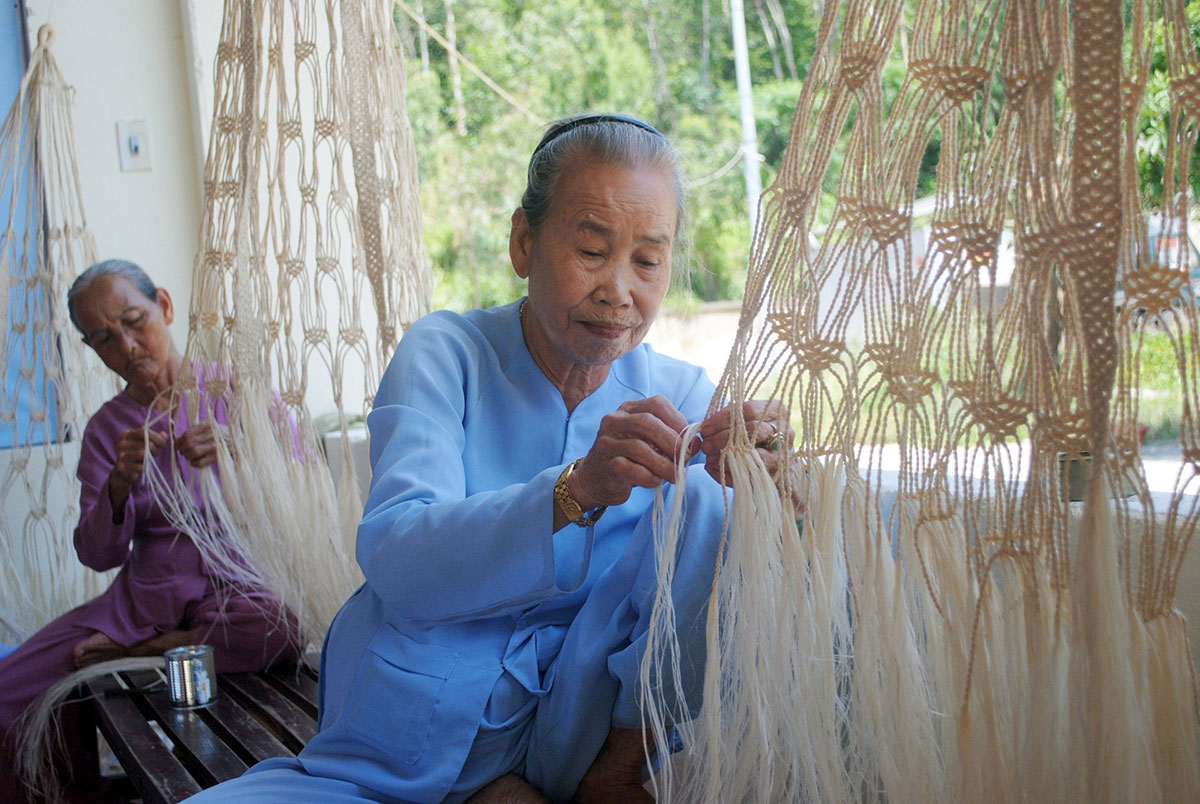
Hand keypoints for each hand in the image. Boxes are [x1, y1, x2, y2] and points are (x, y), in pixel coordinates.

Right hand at [109, 428, 166, 507]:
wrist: (123, 473)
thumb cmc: (136, 456)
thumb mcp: (145, 444)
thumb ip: (155, 438)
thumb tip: (164, 435)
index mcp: (126, 434)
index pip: (144, 432)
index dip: (156, 437)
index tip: (162, 443)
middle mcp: (122, 444)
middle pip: (146, 443)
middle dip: (155, 449)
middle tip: (155, 454)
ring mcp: (121, 456)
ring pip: (142, 454)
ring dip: (150, 458)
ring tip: (149, 459)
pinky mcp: (122, 468)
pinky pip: (140, 466)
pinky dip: (144, 467)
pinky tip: (142, 467)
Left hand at [175, 421, 224, 467]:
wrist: (241, 444)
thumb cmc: (223, 436)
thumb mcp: (211, 428)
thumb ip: (196, 431)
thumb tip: (176, 439)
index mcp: (208, 425)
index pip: (187, 434)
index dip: (179, 441)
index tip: (177, 445)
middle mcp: (211, 435)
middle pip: (188, 443)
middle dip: (182, 449)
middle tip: (182, 452)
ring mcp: (214, 446)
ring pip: (192, 452)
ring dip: (187, 456)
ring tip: (189, 457)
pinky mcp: (217, 457)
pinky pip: (199, 462)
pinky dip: (194, 463)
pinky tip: (195, 462)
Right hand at [570, 396, 689, 510]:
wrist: (594, 480)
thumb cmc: (629, 459)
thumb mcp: (650, 443)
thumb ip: (671, 439)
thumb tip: (697, 443)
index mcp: (628, 410)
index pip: (657, 404)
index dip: (678, 421)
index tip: (690, 441)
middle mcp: (614, 421)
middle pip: (647, 423)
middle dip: (672, 442)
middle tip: (686, 459)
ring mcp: (606, 442)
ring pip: (638, 448)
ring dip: (664, 464)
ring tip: (676, 475)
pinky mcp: (604, 465)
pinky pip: (629, 468)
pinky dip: (647, 476)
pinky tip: (656, 481)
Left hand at [697, 400, 794, 484]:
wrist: (782, 468)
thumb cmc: (759, 441)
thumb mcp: (747, 424)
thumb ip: (730, 421)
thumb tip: (706, 428)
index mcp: (776, 410)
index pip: (747, 409)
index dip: (723, 419)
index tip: (705, 427)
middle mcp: (784, 429)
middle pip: (751, 429)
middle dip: (723, 437)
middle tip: (706, 444)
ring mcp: (782, 451)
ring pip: (752, 450)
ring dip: (726, 453)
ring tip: (710, 457)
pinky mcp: (778, 470)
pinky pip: (751, 469)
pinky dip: (731, 469)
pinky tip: (718, 468)